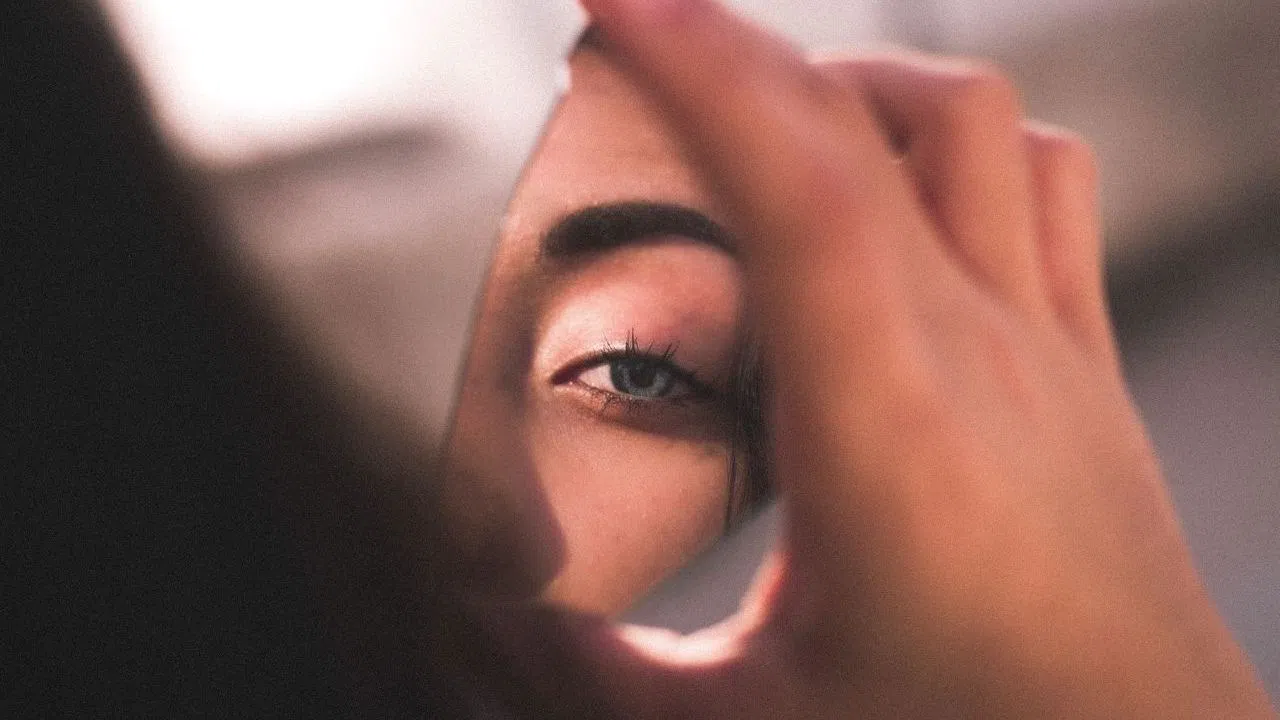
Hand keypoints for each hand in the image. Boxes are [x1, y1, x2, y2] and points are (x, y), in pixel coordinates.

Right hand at [477, 1, 1276, 716]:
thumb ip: (595, 671)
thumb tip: (484, 617)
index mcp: (888, 435)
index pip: (803, 189)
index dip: (704, 65)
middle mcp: (981, 356)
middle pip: (867, 123)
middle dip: (729, 51)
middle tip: (624, 55)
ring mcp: (1048, 347)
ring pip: (976, 123)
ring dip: (854, 83)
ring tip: (759, 116)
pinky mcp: (1083, 363)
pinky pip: (1043, 186)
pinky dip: (956, 141)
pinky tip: (895, 191)